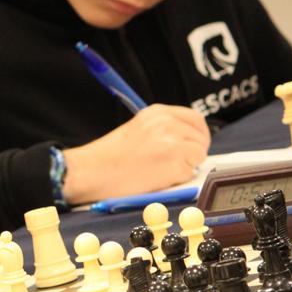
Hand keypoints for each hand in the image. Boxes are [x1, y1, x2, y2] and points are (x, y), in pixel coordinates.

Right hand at [62, 104, 209, 204]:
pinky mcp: (175, 164)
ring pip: (199, 156)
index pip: (195, 119)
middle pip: (201, 138)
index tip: (193, 146)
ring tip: (160, 170)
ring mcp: (173, 143)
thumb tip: (188, 140)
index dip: (197, 135)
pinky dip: (178, 179)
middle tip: (176, 164)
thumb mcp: (137, 129)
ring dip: (186, 166)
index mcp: (157, 112)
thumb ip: (163, 129)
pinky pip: (190, 173)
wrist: (90, 172)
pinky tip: (157, 178)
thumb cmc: (108, 158)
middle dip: (194, 152)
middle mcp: (167, 123)